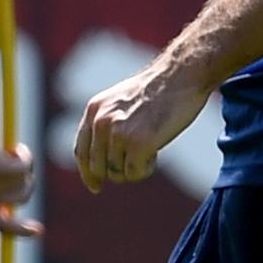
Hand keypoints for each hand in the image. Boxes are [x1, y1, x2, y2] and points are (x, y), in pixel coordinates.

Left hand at [0, 121, 40, 235]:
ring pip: (24, 182)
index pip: (2, 226)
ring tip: (17, 151)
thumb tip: (2, 195)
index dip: (22, 230)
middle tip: (23, 167)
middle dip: (28, 184)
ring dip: (26, 167)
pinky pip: (24, 166)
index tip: (39, 230)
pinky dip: (26, 157)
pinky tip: (17, 148)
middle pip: (20, 199)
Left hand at [75, 58, 212, 191]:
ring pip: (117, 174)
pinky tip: (156, 151)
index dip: (87, 173)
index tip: (96, 186)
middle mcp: (101, 122)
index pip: (81, 152)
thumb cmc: (159, 89)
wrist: (181, 75)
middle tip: (137, 159)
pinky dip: (146, 169)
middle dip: (117, 171)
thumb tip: (100, 159)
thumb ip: (106, 123)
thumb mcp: (120, 101)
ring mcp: (119, 133)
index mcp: (94, 110)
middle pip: (98, 168)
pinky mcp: (138, 143)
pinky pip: (134, 173)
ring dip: (134, 169)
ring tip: (150, 148)